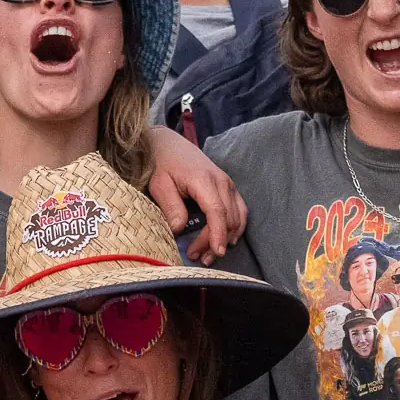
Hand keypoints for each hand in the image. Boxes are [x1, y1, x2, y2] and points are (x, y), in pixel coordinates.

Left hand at [147, 126, 246, 262]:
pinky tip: (225, 240)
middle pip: (228, 219)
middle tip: (196, 257)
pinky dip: (235, 227)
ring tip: (207, 254)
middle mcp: (221, 181)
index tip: (216, 252)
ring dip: (226, 237)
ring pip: (237, 217)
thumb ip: (171, 206)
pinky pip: (240, 210)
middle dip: (215, 242)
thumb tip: (179, 230)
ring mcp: (228, 183)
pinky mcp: (228, 186)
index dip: (217, 234)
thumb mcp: (159, 184)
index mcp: (204, 180)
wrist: (167, 143)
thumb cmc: (161, 163)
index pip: (217, 211)